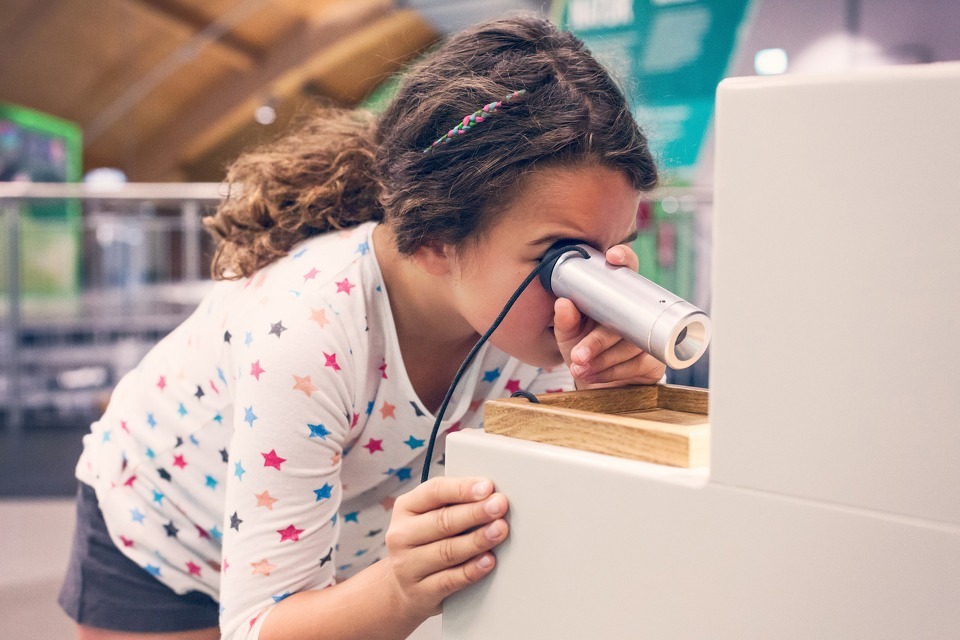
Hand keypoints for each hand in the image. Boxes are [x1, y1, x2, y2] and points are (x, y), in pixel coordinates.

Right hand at [384, 477, 508, 618]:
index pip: (434, 492)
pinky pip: (450, 580)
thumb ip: (454, 504)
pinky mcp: (420, 592)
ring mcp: (407, 566)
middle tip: (499, 506)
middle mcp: (402, 535)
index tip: (487, 487)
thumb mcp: (428, 516)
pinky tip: (488, 561)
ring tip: (500, 531)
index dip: (462, 489)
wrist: (402, 589)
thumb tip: (490, 495)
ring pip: (447, 551)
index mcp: (406, 507)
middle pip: (442, 521)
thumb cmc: (425, 542)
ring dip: (477, 540)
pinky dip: (472, 570)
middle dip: (475, 513)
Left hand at [554, 244, 666, 388]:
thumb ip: (564, 322)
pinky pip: (637, 364)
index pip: (627, 270)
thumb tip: (563, 303)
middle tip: (578, 355)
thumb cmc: (582, 351)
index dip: (625, 259)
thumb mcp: (568, 337)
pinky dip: (612, 372)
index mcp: (615, 298)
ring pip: (629, 345)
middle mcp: (635, 313)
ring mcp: (648, 336)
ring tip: (580, 369)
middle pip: (625, 319)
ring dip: (601, 361)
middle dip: (598, 340)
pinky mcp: (655, 359)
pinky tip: (595, 376)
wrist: (596, 386)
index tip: (613, 256)